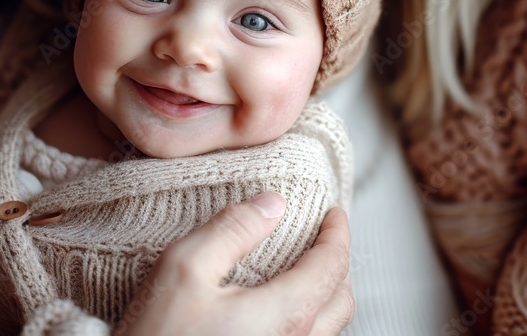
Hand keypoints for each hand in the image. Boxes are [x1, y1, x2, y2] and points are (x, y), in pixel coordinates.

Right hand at [115, 192, 352, 335]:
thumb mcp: (185, 268)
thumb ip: (233, 230)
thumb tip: (273, 203)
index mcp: (284, 315)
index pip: (331, 266)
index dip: (337, 233)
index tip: (333, 212)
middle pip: (341, 300)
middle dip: (337, 262)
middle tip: (321, 236)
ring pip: (327, 327)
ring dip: (324, 292)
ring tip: (302, 266)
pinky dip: (307, 316)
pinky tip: (277, 305)